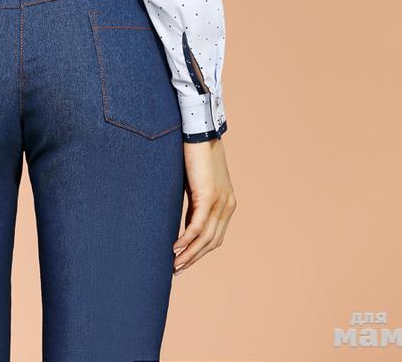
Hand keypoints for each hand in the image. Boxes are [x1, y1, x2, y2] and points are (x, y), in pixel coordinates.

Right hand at [172, 137, 235, 274]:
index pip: (215, 236)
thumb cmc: (195, 154)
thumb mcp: (197, 184)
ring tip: (174, 264)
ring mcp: (220, 201)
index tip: (184, 261)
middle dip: (194, 258)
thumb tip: (185, 222)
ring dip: (189, 254)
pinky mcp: (208, 196)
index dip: (200, 251)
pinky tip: (175, 248)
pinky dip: (186, 240)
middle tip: (177, 269)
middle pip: (212, 242)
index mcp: (227, 203)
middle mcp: (227, 205)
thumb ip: (195, 203)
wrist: (199, 131)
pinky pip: (197, 226)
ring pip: (205, 238)